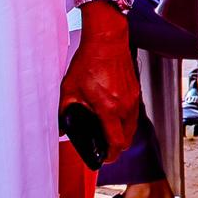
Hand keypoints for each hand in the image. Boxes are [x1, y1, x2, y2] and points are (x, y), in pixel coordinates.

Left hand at [62, 17, 141, 159]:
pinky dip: (126, 119)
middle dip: (117, 146)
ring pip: (132, 126)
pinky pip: (133, 112)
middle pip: (128, 138)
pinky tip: (113, 113)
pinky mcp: (135, 90)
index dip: (111, 155)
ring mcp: (133, 97)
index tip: (104, 157)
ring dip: (123, 133)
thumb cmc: (90, 59)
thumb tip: (62, 127)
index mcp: (109, 108)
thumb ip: (65, 110)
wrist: (107, 40)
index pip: (116, 142)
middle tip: (104, 147)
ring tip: (108, 131)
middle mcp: (125, 105)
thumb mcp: (70, 88)